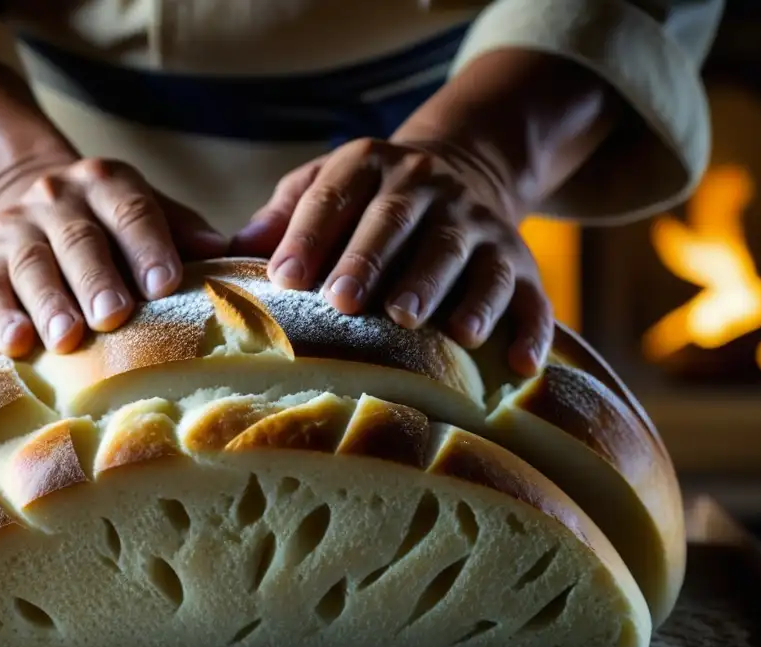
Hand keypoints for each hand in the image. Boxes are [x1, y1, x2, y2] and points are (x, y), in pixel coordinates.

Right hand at [0, 157, 228, 370]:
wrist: (29, 210)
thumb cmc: (111, 230)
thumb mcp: (147, 214)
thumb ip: (183, 232)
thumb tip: (225, 252)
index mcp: (104, 187)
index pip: (131, 210)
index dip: (147, 246)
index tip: (164, 285)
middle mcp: (52, 204)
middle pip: (74, 241)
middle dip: (92, 280)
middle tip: (109, 317)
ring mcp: (7, 238)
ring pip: (22, 268)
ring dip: (38, 305)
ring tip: (50, 341)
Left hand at [231, 138, 552, 375]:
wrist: (467, 169)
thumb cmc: (371, 200)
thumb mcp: (327, 184)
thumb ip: (284, 214)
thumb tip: (229, 250)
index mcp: (370, 167)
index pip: (333, 196)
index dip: (309, 235)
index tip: (283, 278)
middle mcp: (428, 188)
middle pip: (397, 222)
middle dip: (370, 261)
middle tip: (346, 302)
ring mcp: (478, 224)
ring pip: (464, 255)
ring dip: (444, 289)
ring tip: (432, 327)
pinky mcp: (523, 263)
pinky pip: (531, 296)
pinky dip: (529, 330)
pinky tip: (519, 366)